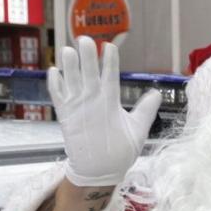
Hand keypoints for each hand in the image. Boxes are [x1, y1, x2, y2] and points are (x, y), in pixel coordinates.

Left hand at [50, 34, 161, 186]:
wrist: (95, 171)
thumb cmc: (119, 151)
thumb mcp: (138, 132)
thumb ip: (146, 111)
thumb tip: (156, 93)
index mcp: (110, 105)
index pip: (110, 77)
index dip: (110, 61)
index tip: (110, 45)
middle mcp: (91, 103)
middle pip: (88, 74)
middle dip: (87, 56)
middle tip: (85, 39)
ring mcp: (75, 108)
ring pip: (70, 81)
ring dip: (68, 64)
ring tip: (68, 49)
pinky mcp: (64, 115)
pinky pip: (57, 95)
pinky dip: (54, 83)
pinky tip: (54, 70)